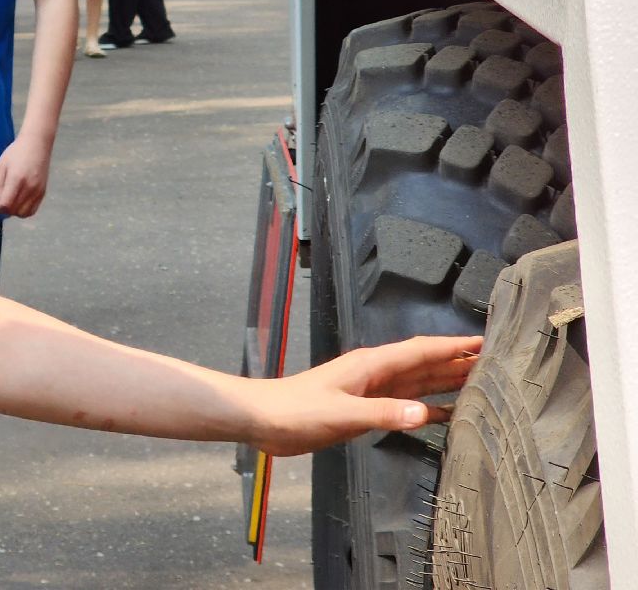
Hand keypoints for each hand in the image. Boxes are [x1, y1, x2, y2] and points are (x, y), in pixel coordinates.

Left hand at [0, 132, 53, 216]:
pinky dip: (23, 211)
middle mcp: (29, 187)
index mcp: (17, 179)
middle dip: (2, 211)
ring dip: (13, 212)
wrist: (37, 144)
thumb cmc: (16, 152)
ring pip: (23, 213)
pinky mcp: (43, 192)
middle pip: (13, 210)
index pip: (5, 204)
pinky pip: (32, 210)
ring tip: (7, 203)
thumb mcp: (1, 165)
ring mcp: (38, 191)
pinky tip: (16, 203)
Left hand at [247, 335, 481, 455]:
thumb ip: (382, 414)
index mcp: (372, 365)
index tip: (484, 341)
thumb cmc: (297, 410)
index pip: (421, 351)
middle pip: (425, 364)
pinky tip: (445, 412)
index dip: (453, 346)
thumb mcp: (342, 413)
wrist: (265, 420)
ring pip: (418, 382)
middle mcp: (376, 373)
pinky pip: (405, 403)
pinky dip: (427, 406)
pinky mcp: (365, 407)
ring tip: (480, 382)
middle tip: (495, 363)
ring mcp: (371, 389)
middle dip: (458, 362)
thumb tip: (425, 414)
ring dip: (446, 381)